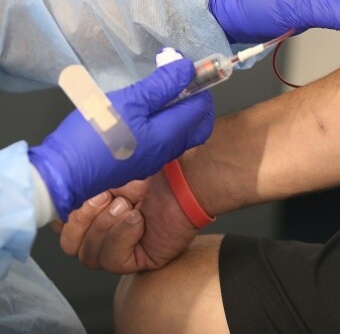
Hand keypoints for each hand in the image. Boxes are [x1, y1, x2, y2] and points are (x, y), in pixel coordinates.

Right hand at [29, 59, 213, 220]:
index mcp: (170, 135)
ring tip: (160, 90)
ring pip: (181, 133)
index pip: (201, 108)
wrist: (62, 174)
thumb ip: (162, 86)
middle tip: (179, 80)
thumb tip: (188, 70)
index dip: (199, 85)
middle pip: (198, 125)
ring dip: (179, 110)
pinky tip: (147, 109)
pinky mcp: (139, 161)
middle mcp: (168, 151)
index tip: (185, 68)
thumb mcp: (129, 102)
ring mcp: (154, 159)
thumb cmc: (94, 135)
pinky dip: (165, 122)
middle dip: (196, 101)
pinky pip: (164, 140)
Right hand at [58, 172, 196, 272]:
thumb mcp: (110, 173)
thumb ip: (83, 185)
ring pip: (89, 256)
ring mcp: (125, 249)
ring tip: (127, 206)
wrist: (187, 179)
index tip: (75, 197)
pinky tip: (137, 220)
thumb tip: (60, 193)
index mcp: (98, 211)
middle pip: (71, 246)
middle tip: (106, 197)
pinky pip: (113, 261)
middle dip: (82, 220)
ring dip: (105, 226)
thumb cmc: (156, 172)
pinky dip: (121, 237)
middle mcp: (108, 232)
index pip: (64, 227)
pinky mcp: (140, 261)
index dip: (64, 216)